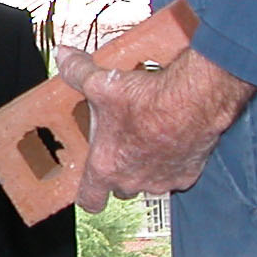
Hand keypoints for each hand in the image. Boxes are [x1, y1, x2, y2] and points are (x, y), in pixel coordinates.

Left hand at [56, 43, 254, 212]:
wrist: (193, 100)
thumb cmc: (146, 99)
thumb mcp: (101, 82)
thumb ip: (78, 72)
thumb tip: (63, 56)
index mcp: (107, 166)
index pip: (90, 200)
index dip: (87, 195)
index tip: (88, 185)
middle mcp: (133, 181)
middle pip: (120, 188)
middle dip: (118, 172)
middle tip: (119, 146)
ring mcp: (162, 181)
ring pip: (148, 183)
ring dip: (145, 168)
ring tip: (146, 139)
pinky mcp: (187, 174)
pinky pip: (175, 175)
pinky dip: (173, 163)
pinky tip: (172, 139)